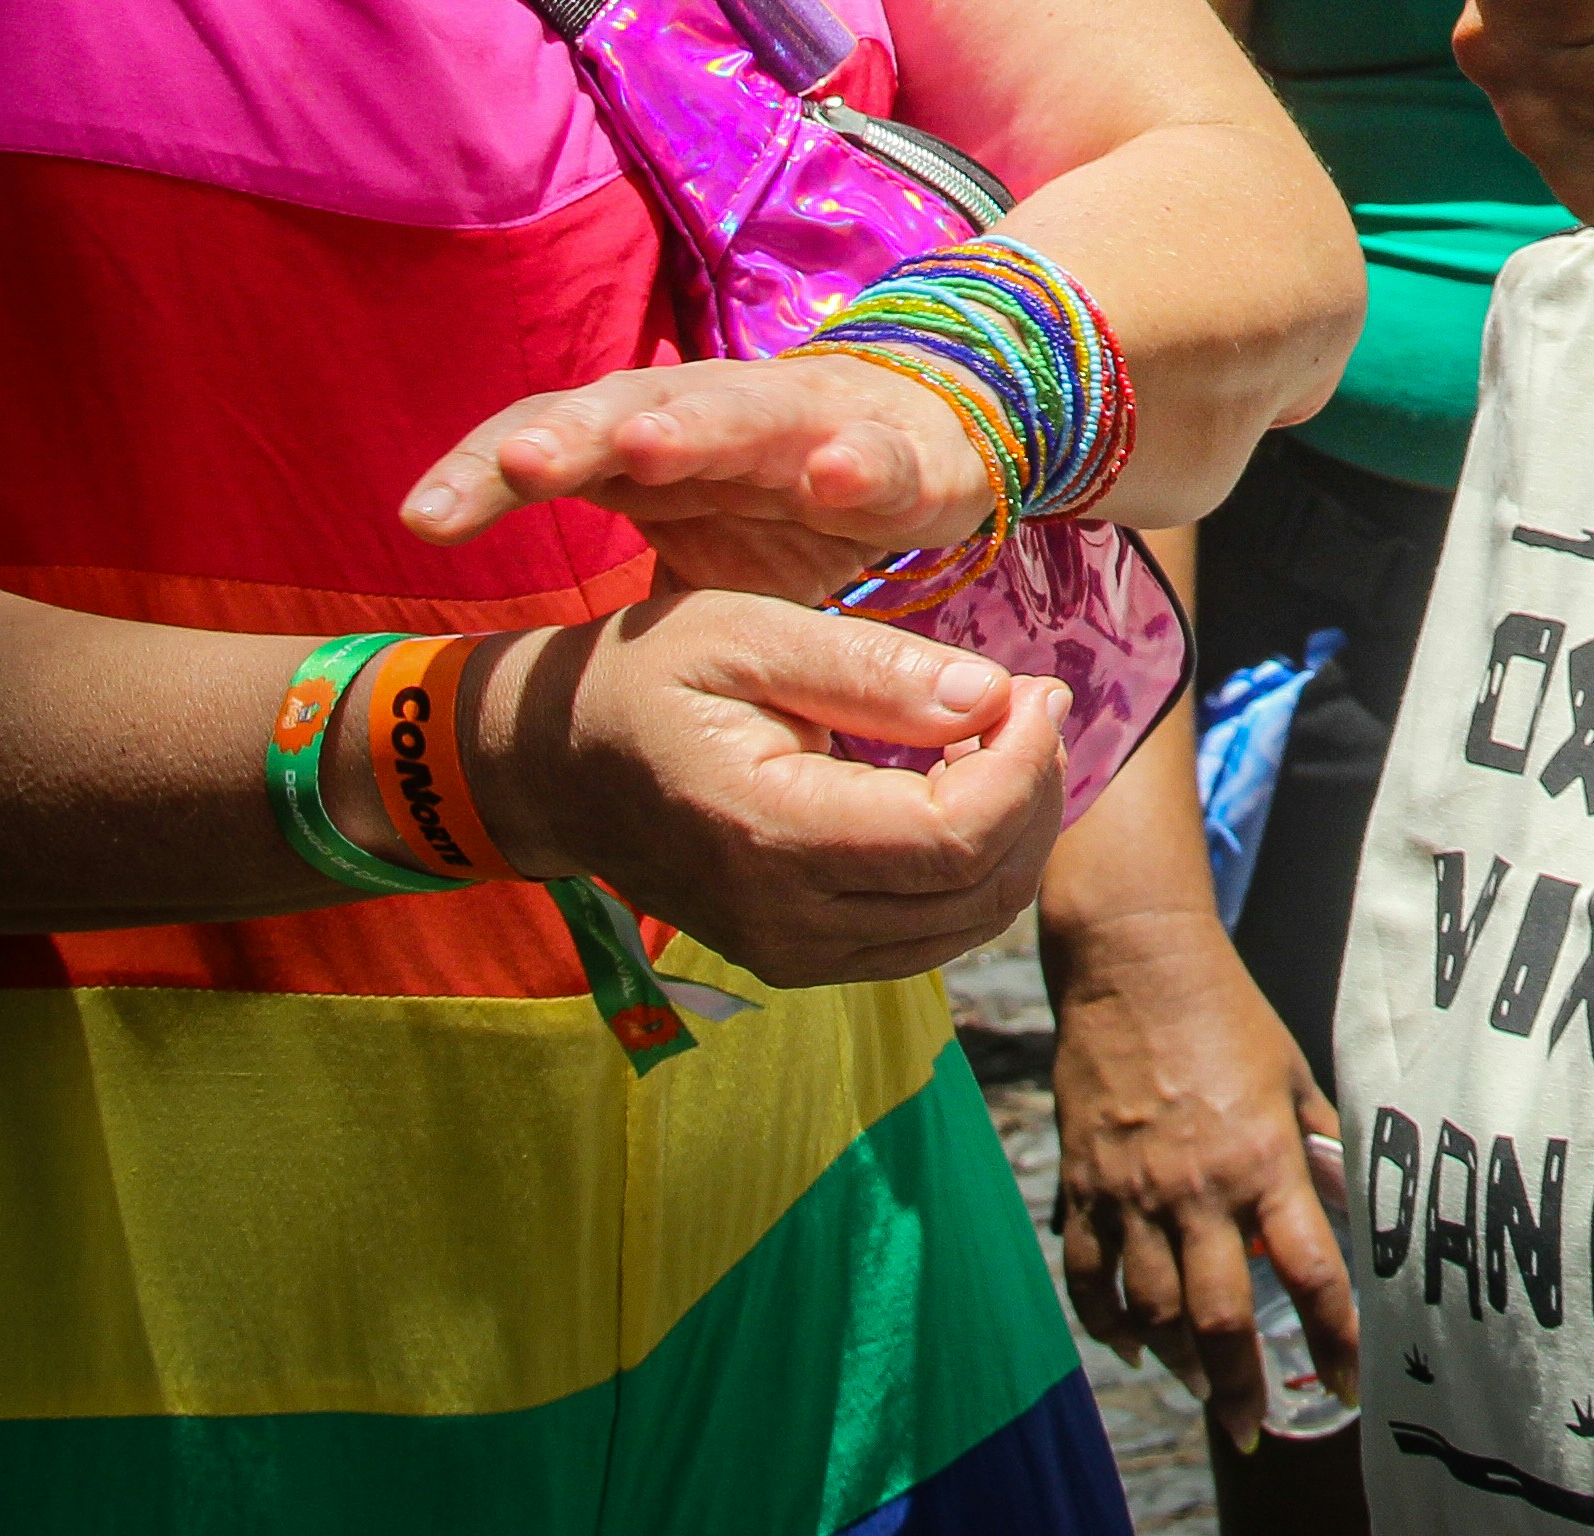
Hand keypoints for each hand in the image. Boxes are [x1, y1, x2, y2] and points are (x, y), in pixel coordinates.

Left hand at [403, 353, 999, 603]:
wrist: (930, 438)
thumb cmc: (784, 502)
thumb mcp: (688, 553)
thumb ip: (613, 596)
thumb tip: (501, 706)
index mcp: (651, 441)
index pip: (555, 437)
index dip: (486, 471)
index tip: (422, 521)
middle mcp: (717, 415)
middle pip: (630, 410)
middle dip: (575, 434)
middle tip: (520, 466)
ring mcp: (809, 423)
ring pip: (741, 413)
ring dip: (696, 427)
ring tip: (644, 450)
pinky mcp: (900, 450)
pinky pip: (876, 453)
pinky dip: (857, 460)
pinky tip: (830, 472)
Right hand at [483, 591, 1071, 984]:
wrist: (556, 765)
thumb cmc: (647, 679)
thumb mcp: (749, 634)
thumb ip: (873, 671)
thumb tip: (992, 696)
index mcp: (769, 832)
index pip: (955, 837)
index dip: (1026, 765)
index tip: (1033, 687)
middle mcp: (784, 919)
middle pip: (979, 887)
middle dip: (1036, 790)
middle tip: (1032, 701)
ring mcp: (791, 953)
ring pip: (967, 922)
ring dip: (1016, 832)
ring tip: (1003, 737)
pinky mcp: (802, 959)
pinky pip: (928, 933)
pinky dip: (973, 867)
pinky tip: (962, 788)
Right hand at [1049, 907, 1359, 1447]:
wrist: (1133, 963)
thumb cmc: (1227, 1013)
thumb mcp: (1294, 1075)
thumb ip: (1322, 1144)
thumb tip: (1354, 1203)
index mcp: (1262, 1159)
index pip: (1311, 1271)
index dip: (1336, 1336)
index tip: (1350, 1381)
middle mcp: (1196, 1188)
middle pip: (1219, 1318)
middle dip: (1239, 1386)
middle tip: (1252, 1426)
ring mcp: (1131, 1192)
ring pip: (1149, 1312)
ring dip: (1177, 1364)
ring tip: (1203, 1387)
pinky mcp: (1081, 1185)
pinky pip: (1087, 1278)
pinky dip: (1108, 1323)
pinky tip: (1131, 1344)